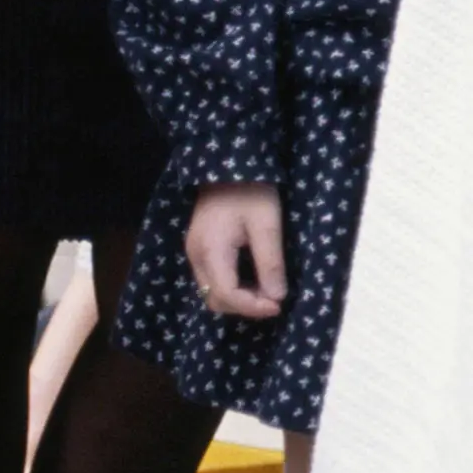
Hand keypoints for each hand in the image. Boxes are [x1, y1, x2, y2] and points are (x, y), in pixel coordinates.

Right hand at [184, 183, 288, 319]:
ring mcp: (194, 253)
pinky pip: (212, 279)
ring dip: (238, 299)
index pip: (227, 294)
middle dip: (244, 306)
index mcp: (211, 251)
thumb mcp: (268, 225)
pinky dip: (232, 287)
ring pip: (211, 292)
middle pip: (215, 299)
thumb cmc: (252, 192)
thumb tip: (277, 297)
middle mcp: (196, 256)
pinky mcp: (199, 248)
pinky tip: (254, 280)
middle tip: (274, 301)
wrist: (229, 166)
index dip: (252, 307)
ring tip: (267, 291)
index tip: (279, 306)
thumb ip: (270, 262)